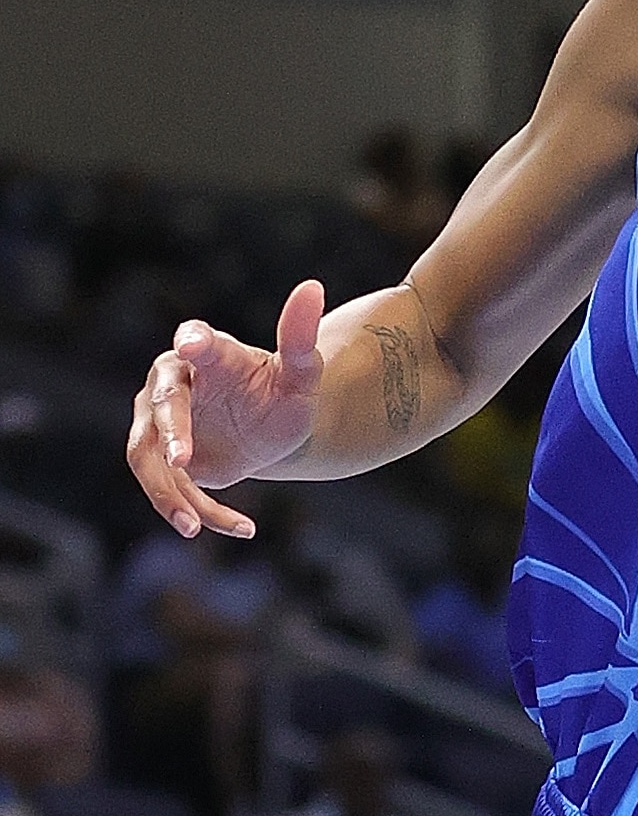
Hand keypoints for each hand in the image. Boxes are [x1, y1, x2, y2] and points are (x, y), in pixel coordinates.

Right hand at [125, 279, 325, 538]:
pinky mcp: (160, 460)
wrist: (277, 430)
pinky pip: (168, 489)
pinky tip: (243, 529)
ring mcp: (159, 423)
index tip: (192, 344)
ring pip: (146, 457)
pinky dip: (200, 512)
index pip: (196, 342)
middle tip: (183, 461)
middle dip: (170, 434)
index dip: (193, 342)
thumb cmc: (288, 392)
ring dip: (167, 492)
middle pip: (160, 406)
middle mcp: (174, 383)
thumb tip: (312, 287)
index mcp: (211, 354)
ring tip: (194, 525)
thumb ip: (301, 336)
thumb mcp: (303, 371)